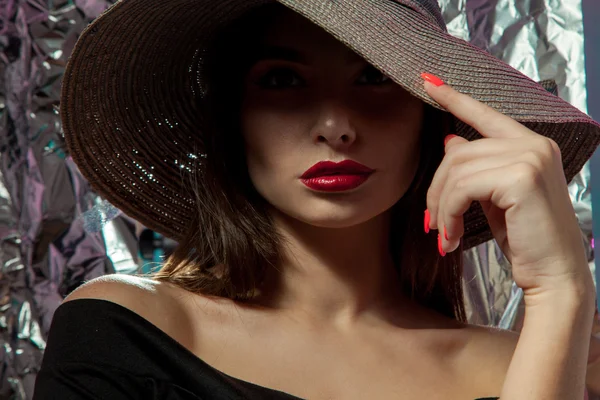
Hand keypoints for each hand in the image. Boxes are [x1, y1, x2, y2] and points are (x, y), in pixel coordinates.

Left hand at [422, 74, 593, 301]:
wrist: (554, 275)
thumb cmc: (526, 240)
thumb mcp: (495, 198)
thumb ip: (478, 169)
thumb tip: (451, 143)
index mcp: (530, 144)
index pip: (485, 113)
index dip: (454, 97)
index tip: (428, 82)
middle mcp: (534, 144)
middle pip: (457, 152)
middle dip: (436, 189)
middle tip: (432, 222)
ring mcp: (530, 157)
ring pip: (456, 171)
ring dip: (441, 207)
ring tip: (444, 234)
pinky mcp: (521, 177)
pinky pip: (462, 189)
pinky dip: (448, 214)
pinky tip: (452, 237)